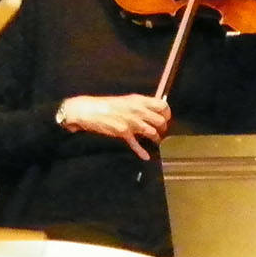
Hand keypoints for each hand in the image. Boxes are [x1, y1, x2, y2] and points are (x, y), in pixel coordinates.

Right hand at [56, 94, 170, 159]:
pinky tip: (145, 156)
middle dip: (163, 128)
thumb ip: (140, 105)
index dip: (167, 114)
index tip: (166, 119)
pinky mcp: (123, 132)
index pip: (162, 105)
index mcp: (138, 100)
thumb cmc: (106, 106)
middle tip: (161, 132)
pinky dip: (142, 152)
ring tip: (156, 142)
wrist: (88, 110)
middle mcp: (137, 110)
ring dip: (156, 139)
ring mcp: (131, 121)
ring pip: (152, 132)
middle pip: (161, 120)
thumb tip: (152, 111)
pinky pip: (136, 144)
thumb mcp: (126, 100)